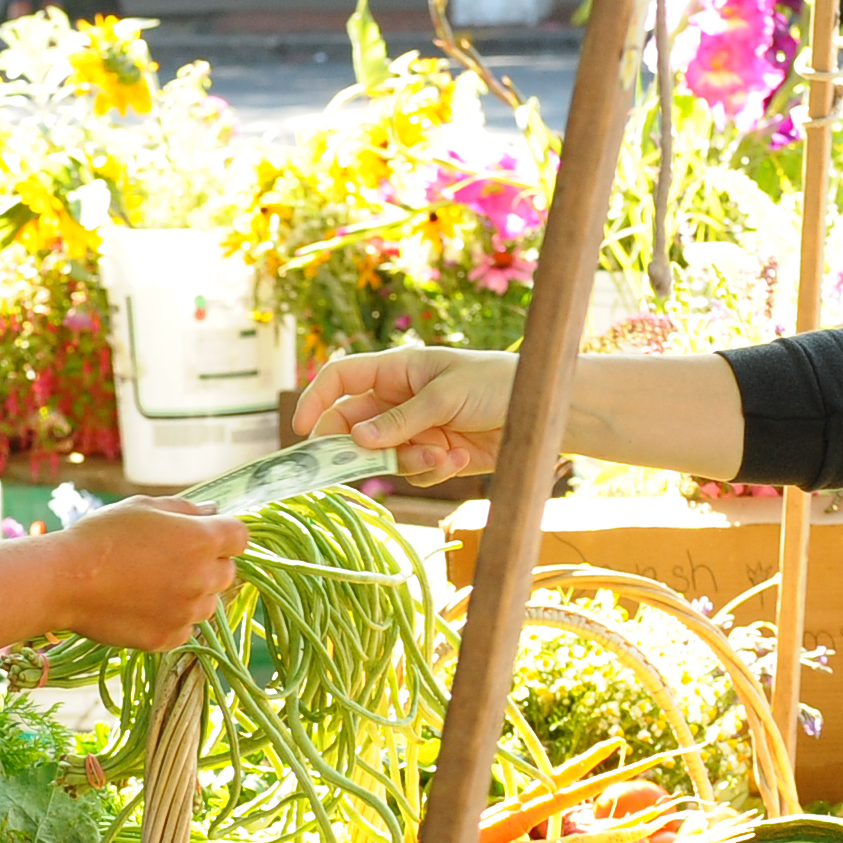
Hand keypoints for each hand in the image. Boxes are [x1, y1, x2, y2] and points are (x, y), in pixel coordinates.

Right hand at [53, 498, 248, 647]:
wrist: (66, 581)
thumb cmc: (101, 535)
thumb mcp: (144, 507)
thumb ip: (185, 509)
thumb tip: (212, 512)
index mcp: (201, 540)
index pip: (241, 537)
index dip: (225, 534)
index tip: (206, 535)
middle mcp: (202, 578)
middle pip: (228, 572)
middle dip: (209, 564)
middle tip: (170, 559)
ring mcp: (188, 612)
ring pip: (208, 603)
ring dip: (192, 593)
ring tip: (152, 584)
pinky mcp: (170, 638)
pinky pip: (185, 627)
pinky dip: (172, 618)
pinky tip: (142, 605)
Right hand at [293, 346, 513, 482]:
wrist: (541, 410)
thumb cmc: (496, 383)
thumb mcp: (445, 396)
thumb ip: (401, 421)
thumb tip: (356, 441)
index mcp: (396, 370)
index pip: (341, 380)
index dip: (316, 401)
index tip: (301, 432)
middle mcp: (399, 400)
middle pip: (354, 428)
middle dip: (359, 449)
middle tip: (365, 465)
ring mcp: (415, 430)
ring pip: (384, 457)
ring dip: (408, 462)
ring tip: (443, 453)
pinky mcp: (435, 455)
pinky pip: (415, 472)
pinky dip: (433, 470)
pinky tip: (462, 456)